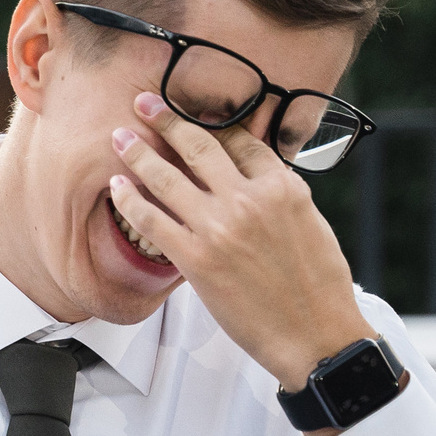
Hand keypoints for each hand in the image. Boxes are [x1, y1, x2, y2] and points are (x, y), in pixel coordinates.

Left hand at [109, 91, 372, 390]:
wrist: (315, 334)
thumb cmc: (318, 288)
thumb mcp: (311, 225)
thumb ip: (280, 197)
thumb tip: (259, 182)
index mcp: (284, 186)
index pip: (243, 142)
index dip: (213, 123)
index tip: (192, 111)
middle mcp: (251, 198)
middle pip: (201, 146)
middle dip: (168, 119)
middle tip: (145, 101)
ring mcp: (221, 226)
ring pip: (169, 177)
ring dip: (139, 152)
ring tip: (119, 135)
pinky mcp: (196, 258)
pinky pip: (151, 220)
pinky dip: (130, 199)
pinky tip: (117, 186)